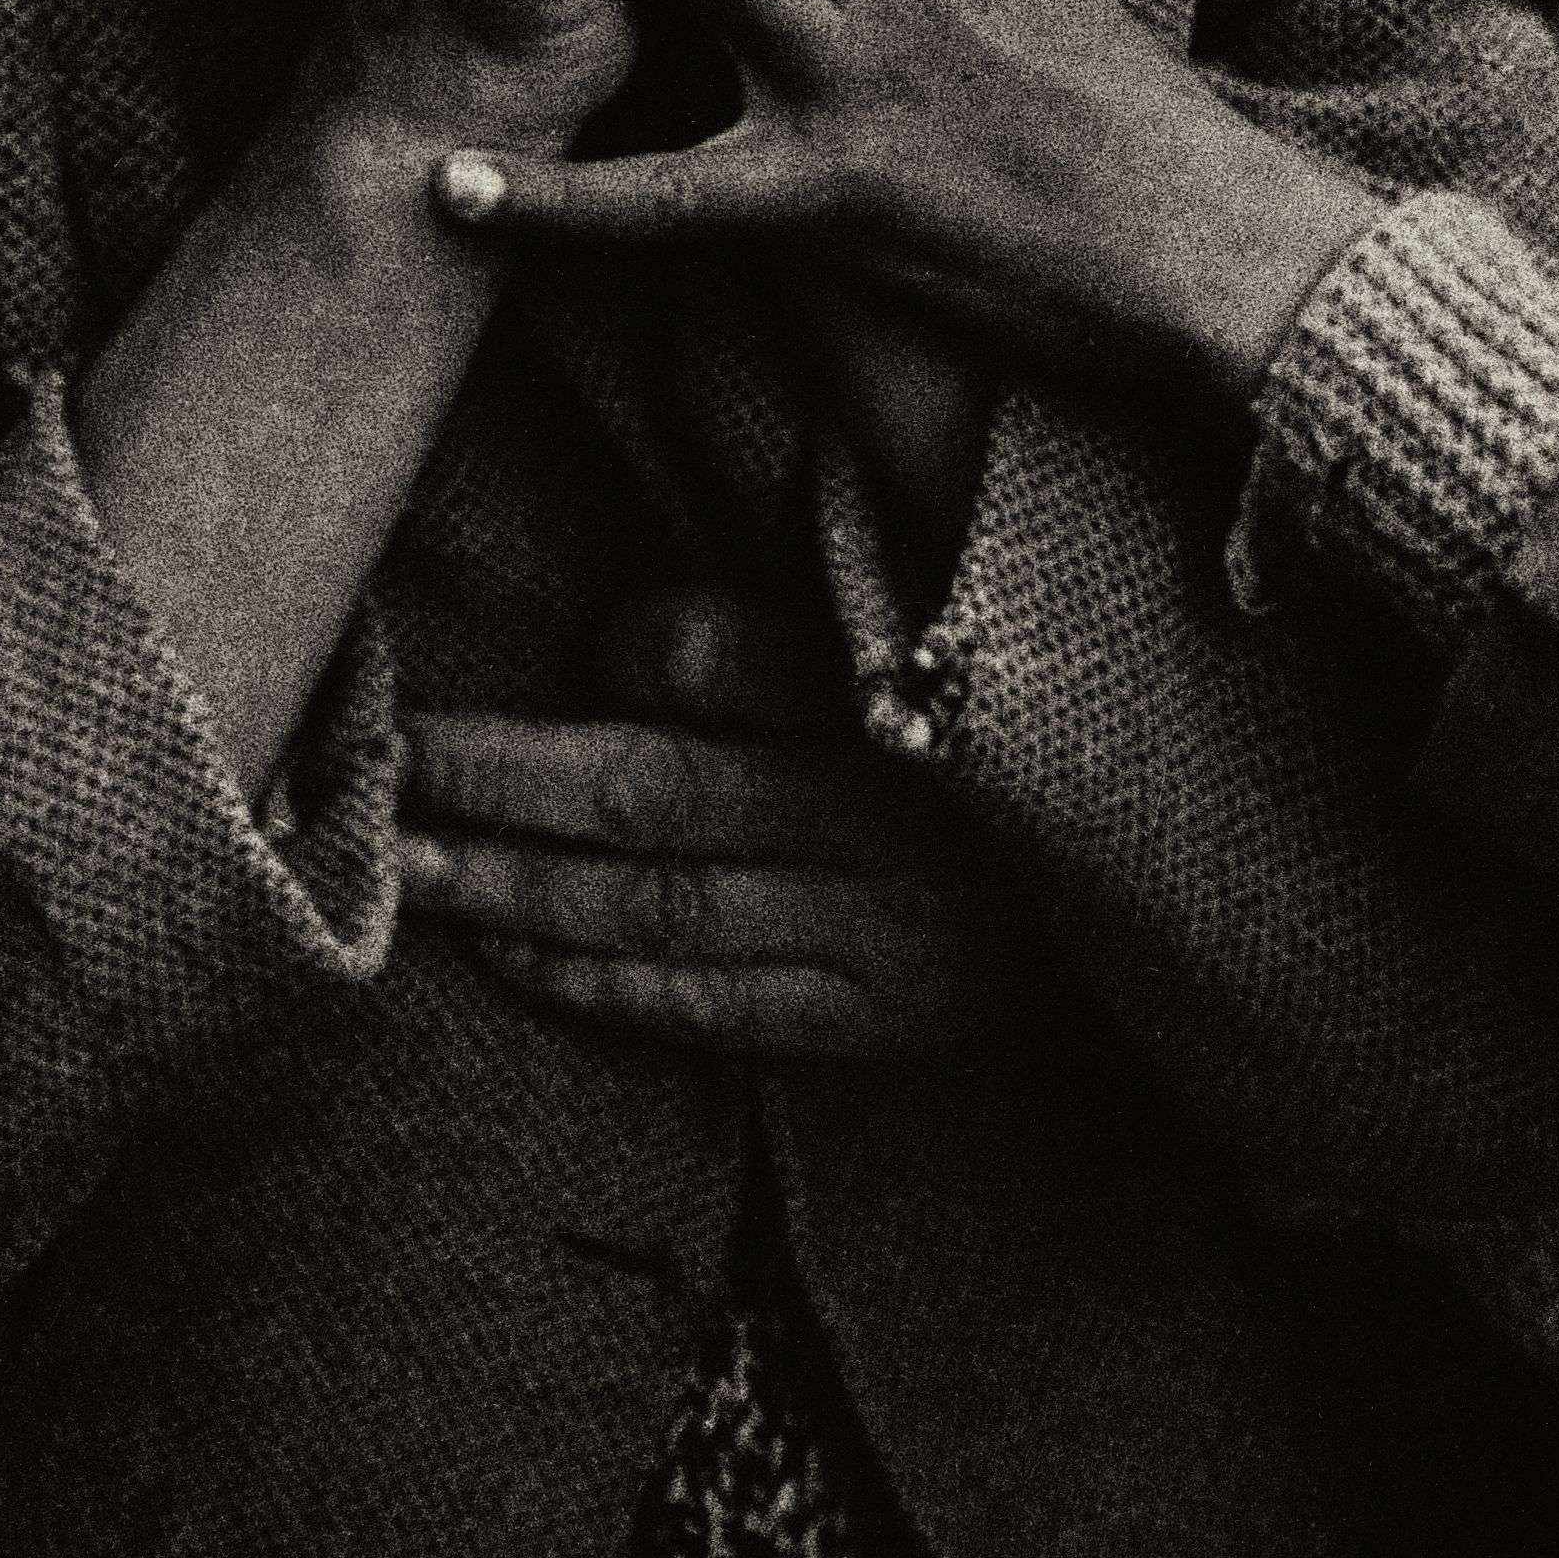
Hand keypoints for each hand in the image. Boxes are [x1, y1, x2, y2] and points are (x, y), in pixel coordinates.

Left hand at [395, 591, 994, 1064]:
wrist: (1180, 881)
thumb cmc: (1027, 724)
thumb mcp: (959, 622)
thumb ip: (830, 579)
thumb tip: (697, 543)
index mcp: (901, 686)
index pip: (723, 655)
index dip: (629, 646)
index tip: (580, 641)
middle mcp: (881, 811)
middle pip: (650, 791)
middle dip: (497, 782)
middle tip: (378, 768)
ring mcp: (879, 926)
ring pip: (657, 907)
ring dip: (514, 890)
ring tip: (402, 867)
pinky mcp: (879, 1015)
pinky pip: (713, 1006)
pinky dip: (604, 986)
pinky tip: (509, 961)